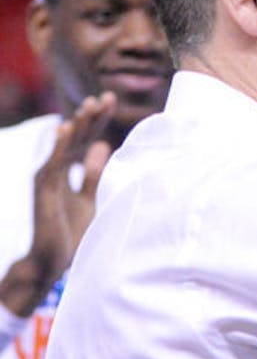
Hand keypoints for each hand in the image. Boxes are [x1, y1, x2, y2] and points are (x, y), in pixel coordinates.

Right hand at [30, 92, 115, 278]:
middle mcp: (56, 170)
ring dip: (78, 125)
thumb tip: (104, 144)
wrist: (51, 261)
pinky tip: (66, 128)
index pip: (86, 139)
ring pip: (65, 146)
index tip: (111, 100)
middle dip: (92, 117)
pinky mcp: (43, 190)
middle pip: (77, 138)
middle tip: (108, 97)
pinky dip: (59, 145)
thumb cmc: (71, 231)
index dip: (98, 120)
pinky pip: (52, 163)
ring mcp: (48, 179)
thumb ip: (94, 173)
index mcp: (69, 170)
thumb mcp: (91, 197)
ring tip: (90, 106)